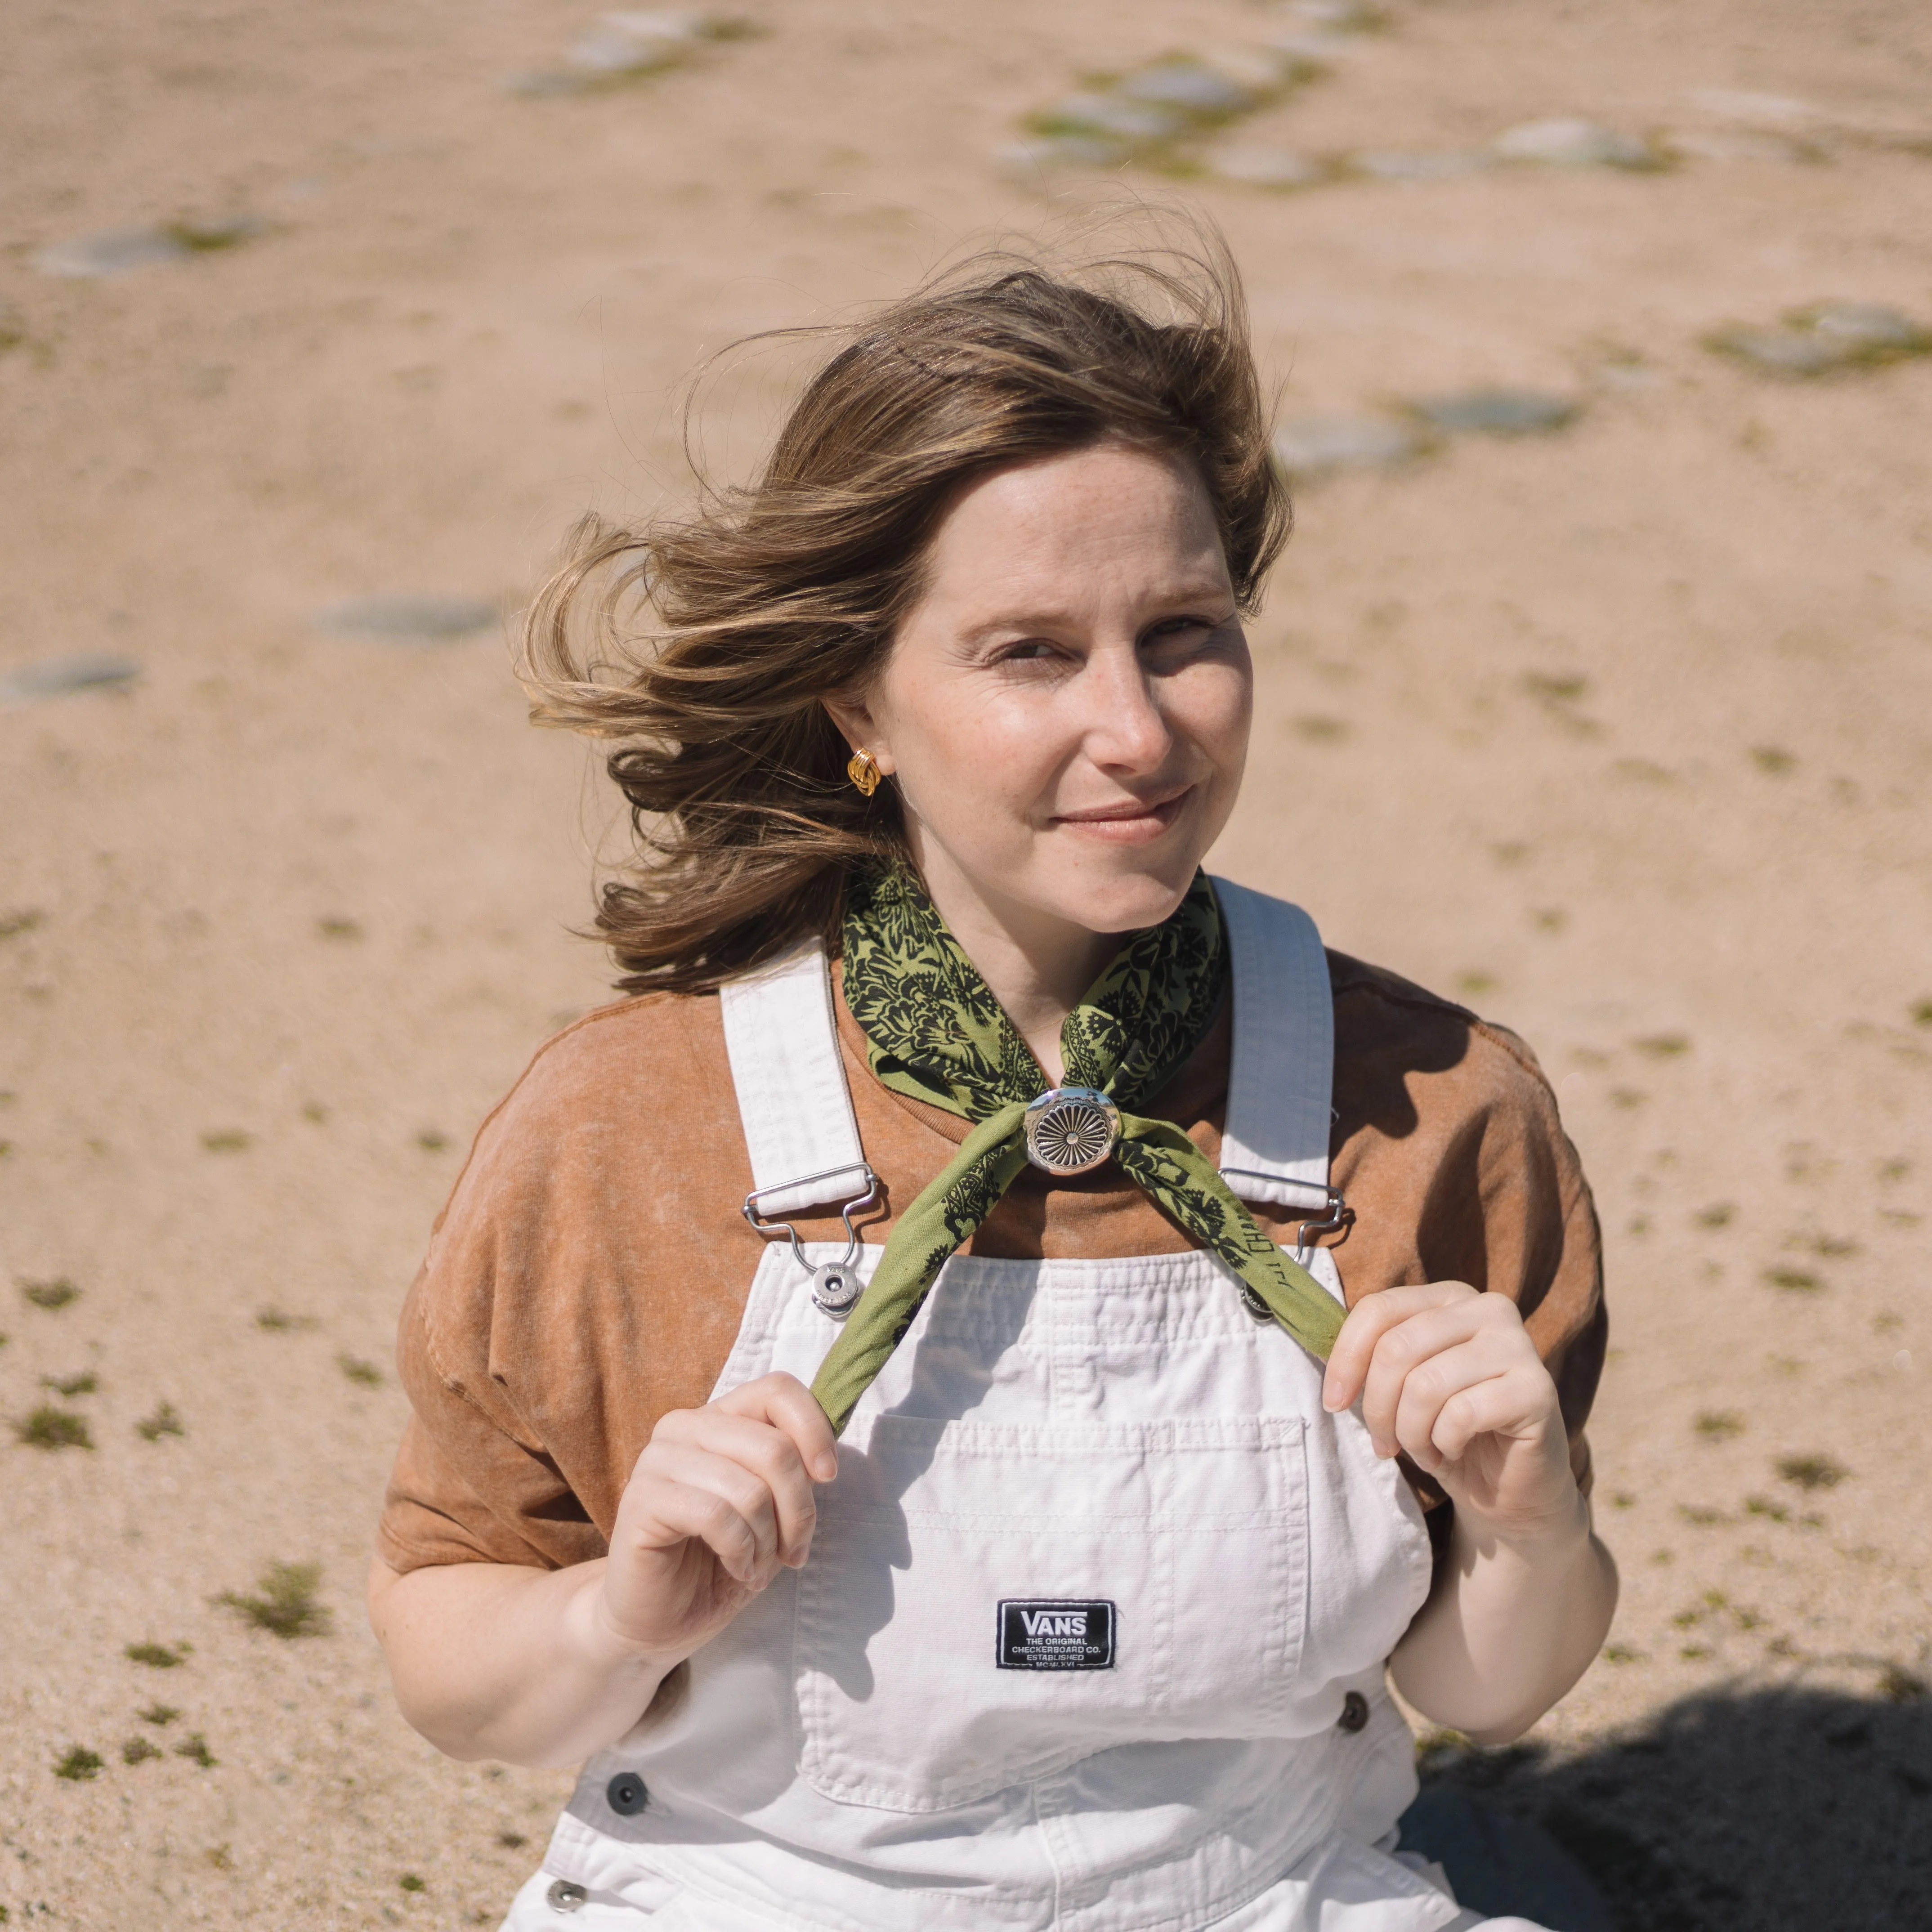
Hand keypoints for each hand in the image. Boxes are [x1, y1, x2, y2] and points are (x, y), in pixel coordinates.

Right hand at [595, 1373, 837, 1661]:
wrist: (663, 1619)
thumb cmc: (723, 1558)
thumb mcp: (772, 1507)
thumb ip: (792, 1469)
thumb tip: (824, 1459)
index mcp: (718, 1416)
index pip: (777, 1390)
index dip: (814, 1430)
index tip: (828, 1477)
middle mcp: (683, 1427)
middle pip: (774, 1448)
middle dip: (799, 1511)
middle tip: (793, 1552)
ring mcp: (657, 1460)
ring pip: (750, 1489)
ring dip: (768, 1542)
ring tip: (759, 1567)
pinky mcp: (642, 1500)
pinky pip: (716, 1516)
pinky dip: (741, 1552)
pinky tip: (738, 1568)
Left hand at [1322, 1282, 1575, 1541]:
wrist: (1508, 1490)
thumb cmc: (1446, 1431)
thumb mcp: (1400, 1386)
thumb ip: (1372, 1357)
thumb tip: (1319, 1344)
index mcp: (1450, 1297)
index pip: (1379, 1308)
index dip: (1345, 1358)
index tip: (1332, 1402)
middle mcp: (1489, 1309)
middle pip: (1397, 1348)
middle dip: (1377, 1407)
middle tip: (1385, 1443)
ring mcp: (1518, 1346)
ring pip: (1426, 1385)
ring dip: (1411, 1433)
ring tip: (1423, 1450)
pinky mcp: (1537, 1390)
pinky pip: (1462, 1414)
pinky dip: (1444, 1444)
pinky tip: (1452, 1452)